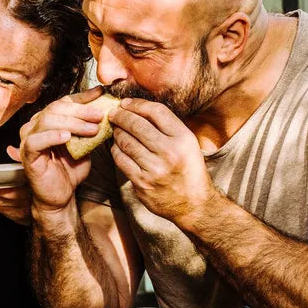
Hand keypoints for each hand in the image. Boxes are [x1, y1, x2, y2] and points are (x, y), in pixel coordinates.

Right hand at [18, 87, 106, 213]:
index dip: (83, 97)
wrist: (62, 195)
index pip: (64, 102)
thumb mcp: (85, 143)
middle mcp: (35, 125)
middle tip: (100, 116)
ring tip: (91, 130)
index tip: (101, 93)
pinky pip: (37, 140)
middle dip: (81, 110)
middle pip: (56, 108)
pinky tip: (67, 137)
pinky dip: (53, 136)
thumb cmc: (70, 169)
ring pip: (48, 120)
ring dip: (73, 123)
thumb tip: (105, 109)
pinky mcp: (27, 153)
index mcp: (48, 120)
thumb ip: (90, 126)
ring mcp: (28, 138)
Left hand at [108, 98, 215, 223]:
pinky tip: (117, 147)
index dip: (137, 104)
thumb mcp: (188, 145)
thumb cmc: (188, 170)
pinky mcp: (142, 182)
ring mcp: (155, 169)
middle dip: (121, 116)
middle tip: (114, 114)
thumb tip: (137, 109)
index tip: (126, 103)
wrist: (193, 204)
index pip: (156, 112)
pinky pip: (121, 160)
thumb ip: (168, 127)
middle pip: (137, 125)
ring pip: (126, 142)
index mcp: (184, 139)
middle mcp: (170, 152)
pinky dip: (116, 150)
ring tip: (116, 129)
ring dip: (117, 133)